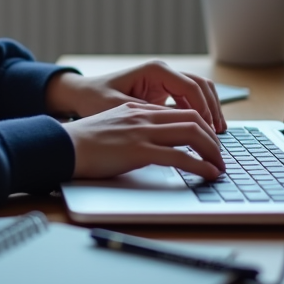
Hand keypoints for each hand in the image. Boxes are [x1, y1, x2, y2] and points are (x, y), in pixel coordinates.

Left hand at [45, 61, 226, 132]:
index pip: (191, 86)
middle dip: (213, 109)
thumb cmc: (96, 99)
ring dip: (209, 111)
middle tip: (219, 134)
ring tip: (216, 134)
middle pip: (201, 86)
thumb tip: (176, 126)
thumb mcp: (122, 110)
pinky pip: (189, 100)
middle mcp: (163, 72)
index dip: (204, 109)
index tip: (209, 130)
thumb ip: (149, 115)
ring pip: (199, 92)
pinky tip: (203, 132)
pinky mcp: (164, 91)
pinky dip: (199, 114)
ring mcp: (165, 81)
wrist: (82, 95)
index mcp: (155, 71)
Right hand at [62, 102, 224, 179]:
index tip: (211, 143)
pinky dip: (200, 166)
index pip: (182, 111)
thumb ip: (135, 127)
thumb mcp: (113, 125)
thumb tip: (154, 142)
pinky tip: (208, 174)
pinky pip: (179, 156)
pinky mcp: (138, 150)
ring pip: (192, 134)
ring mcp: (142, 132)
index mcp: (139, 109)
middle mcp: (144, 116)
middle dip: (213, 139)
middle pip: (193, 119)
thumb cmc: (83, 141)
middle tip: (221, 157)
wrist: (63, 145)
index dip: (203, 126)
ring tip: (220, 167)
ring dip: (212, 152)